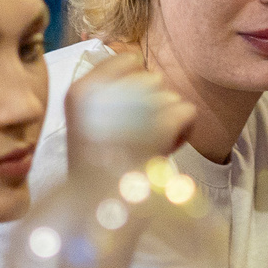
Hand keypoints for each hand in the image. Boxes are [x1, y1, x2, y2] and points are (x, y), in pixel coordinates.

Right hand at [65, 44, 198, 168]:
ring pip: (171, 96)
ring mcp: (133, 109)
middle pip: (153, 78)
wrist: (102, 210)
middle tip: (136, 136)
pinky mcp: (160, 126)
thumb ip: (109, 88)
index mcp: (81, 91)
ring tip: (146, 147)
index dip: (137, 82)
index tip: (128, 112)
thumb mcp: (88, 120)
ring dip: (166, 120)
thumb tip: (134, 58)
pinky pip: (187, 111)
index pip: (128, 59)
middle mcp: (103, 94)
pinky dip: (184, 130)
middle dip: (153, 105)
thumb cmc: (97, 167)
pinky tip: (167, 149)